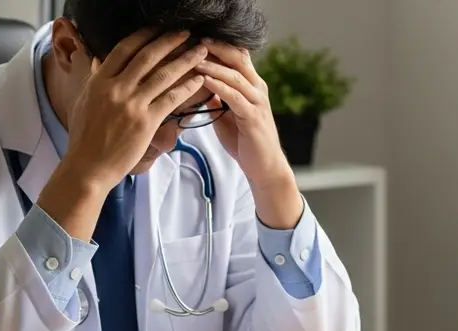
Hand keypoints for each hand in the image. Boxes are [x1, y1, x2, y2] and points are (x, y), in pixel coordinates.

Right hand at [63, 29, 208, 190]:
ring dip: (186, 60)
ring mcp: (132, 105)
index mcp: (100, 80)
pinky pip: (172, 99)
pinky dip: (188, 87)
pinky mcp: (146, 122)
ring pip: (164, 75)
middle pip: (148, 56)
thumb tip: (99, 59)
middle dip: (170, 41)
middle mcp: (116, 88)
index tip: (159, 29)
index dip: (144, 36)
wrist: (89, 166)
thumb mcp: (84, 101)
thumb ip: (95, 79)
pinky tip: (199, 80)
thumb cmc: (86, 137)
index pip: (125, 49)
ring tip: (201, 52)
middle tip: (186, 33)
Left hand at [197, 39, 303, 227]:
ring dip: (212, 65)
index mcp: (252, 85)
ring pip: (235, 75)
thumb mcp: (227, 114)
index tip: (195, 37)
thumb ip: (218, 97)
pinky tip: (203, 80)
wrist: (264, 166)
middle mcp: (257, 89)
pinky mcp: (253, 117)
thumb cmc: (245, 141)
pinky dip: (218, 86)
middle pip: (238, 57)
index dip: (218, 45)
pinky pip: (234, 96)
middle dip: (216, 47)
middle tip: (194, 38)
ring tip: (193, 57)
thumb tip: (198, 83)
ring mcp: (257, 102)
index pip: (237, 56)